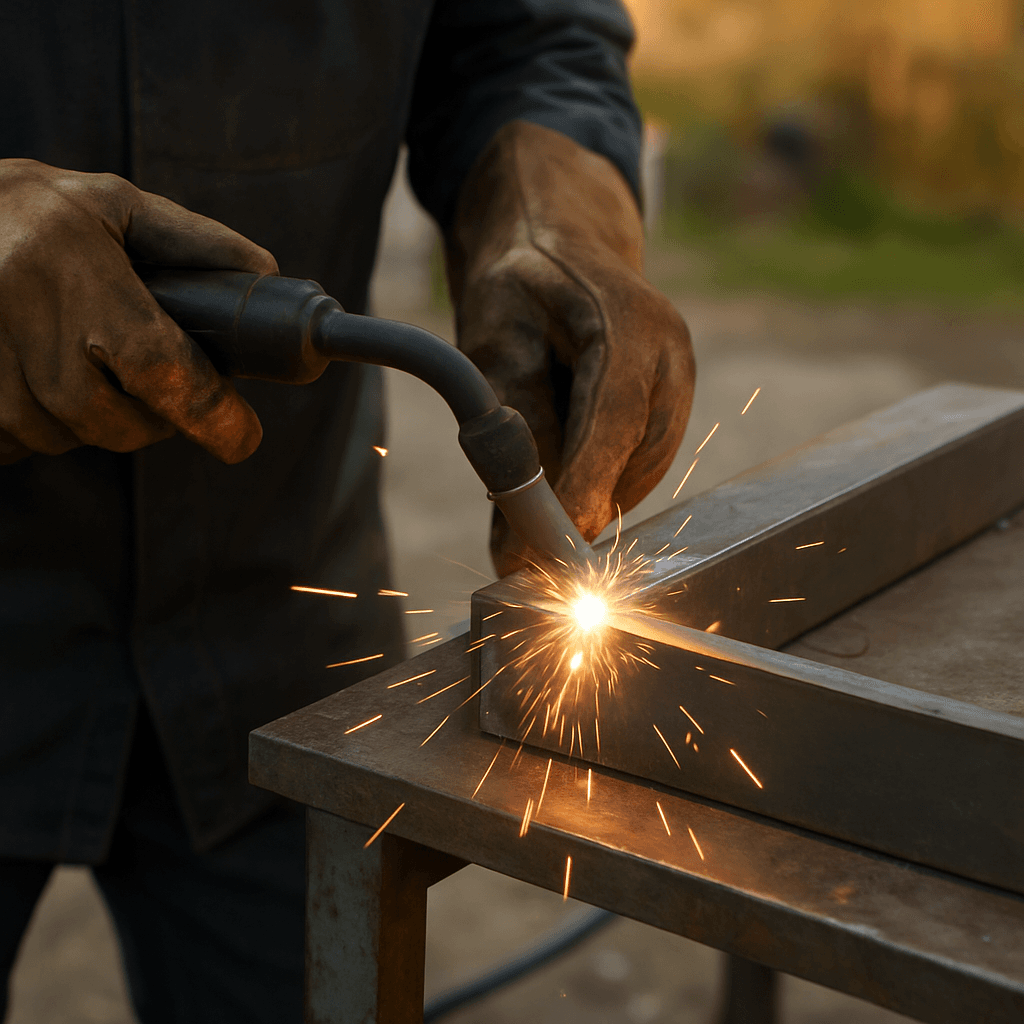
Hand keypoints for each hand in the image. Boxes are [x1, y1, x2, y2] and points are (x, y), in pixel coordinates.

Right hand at [0, 159, 277, 465]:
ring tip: (87, 360)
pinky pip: (22, 442)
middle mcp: (24, 318)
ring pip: (70, 437)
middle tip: (156, 383)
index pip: (156, 364)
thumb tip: (266, 275)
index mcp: (73, 268)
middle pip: (119, 423)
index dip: (208, 411)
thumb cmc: (38, 211)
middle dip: (154, 418)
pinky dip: (51, 421)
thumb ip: (194, 242)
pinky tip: (46, 372)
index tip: (242, 438)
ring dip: (99, 418)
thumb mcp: (116, 204)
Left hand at [446, 121, 695, 574]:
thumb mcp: (495, 341)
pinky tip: (562, 472)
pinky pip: (638, 466)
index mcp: (629, 320)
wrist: (557, 240)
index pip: (613, 420)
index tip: (542, 549)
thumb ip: (514, 429)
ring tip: (528, 500)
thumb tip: (517, 531)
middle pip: (636, 457)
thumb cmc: (518, 284)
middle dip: (579, 511)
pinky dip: (598, 483)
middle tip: (521, 556)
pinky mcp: (671, 406)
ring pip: (638, 473)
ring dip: (586, 499)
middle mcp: (671, 354)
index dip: (581, 490)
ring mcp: (679, 382)